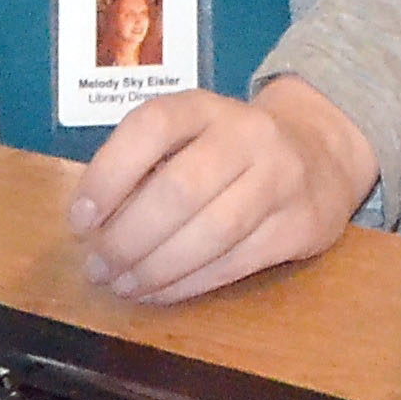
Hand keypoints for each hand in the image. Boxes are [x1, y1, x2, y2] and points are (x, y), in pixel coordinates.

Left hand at [66, 77, 376, 304]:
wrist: (320, 153)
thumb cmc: (230, 150)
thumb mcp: (191, 135)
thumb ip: (145, 167)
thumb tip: (92, 224)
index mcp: (206, 107)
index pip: (154, 126)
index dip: (110, 172)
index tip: (79, 219)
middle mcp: (248, 135)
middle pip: (180, 189)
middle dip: (128, 238)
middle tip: (96, 268)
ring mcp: (280, 178)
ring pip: (210, 233)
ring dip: (155, 269)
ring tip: (121, 285)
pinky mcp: (298, 224)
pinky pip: (234, 263)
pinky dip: (187, 285)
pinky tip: (158, 292)